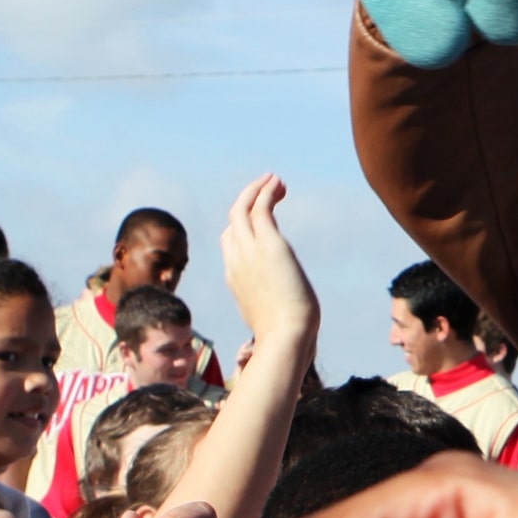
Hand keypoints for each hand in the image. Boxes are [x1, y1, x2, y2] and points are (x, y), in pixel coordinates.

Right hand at [216, 172, 317, 354]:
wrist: (286, 337)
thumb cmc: (285, 337)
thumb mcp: (274, 322)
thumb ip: (273, 315)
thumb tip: (287, 327)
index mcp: (235, 278)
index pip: (230, 242)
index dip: (242, 225)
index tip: (261, 215)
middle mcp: (236, 261)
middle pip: (233, 221)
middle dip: (248, 201)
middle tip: (269, 189)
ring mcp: (249, 252)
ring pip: (242, 208)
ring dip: (257, 190)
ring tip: (275, 180)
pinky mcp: (269, 244)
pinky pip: (260, 207)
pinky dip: (266, 191)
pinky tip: (278, 184)